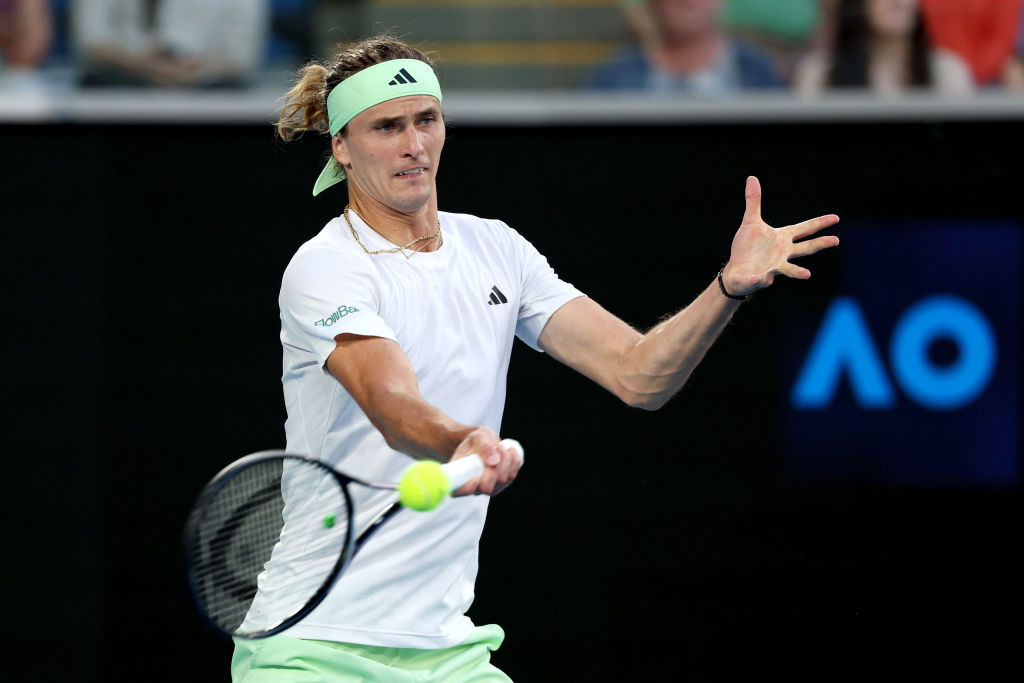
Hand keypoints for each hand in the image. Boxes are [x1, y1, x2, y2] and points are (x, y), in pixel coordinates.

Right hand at [450, 427, 521, 496]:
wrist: (484, 442)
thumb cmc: (476, 441)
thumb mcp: (477, 437)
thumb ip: (483, 447)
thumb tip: (494, 461)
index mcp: (459, 476)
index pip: (458, 491)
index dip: (467, 489)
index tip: (475, 480)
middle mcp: (474, 487)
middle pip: (487, 487)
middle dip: (494, 468)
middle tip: (496, 449)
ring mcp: (490, 487)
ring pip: (502, 480)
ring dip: (505, 460)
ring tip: (499, 447)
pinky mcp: (503, 484)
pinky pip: (512, 475)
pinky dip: (514, 461)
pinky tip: (509, 451)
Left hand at [722, 176, 838, 296]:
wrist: (737, 270)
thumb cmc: (747, 247)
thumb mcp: (750, 222)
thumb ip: (753, 202)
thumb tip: (752, 178)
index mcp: (783, 238)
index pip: (805, 229)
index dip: (819, 223)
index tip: (836, 218)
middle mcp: (783, 253)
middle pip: (804, 248)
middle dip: (819, 244)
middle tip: (835, 240)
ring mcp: (773, 267)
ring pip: (788, 269)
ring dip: (797, 272)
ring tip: (807, 274)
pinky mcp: (760, 278)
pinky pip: (760, 278)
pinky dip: (759, 279)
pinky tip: (759, 277)